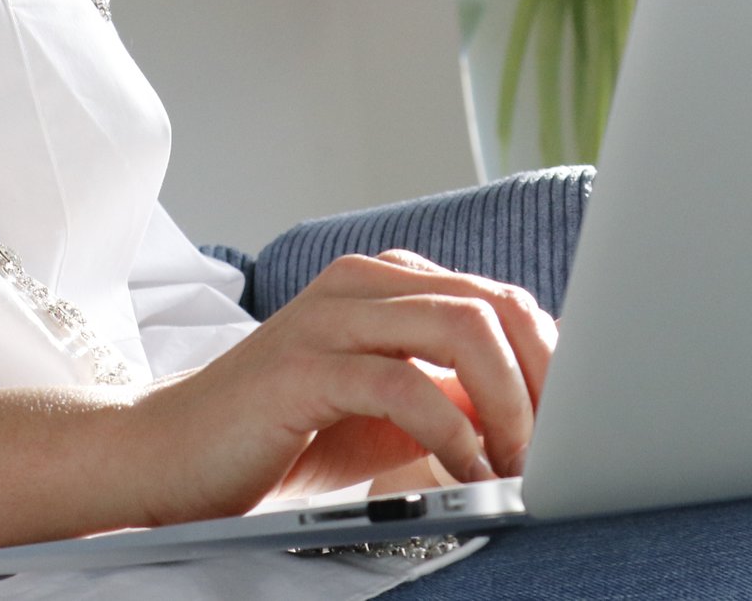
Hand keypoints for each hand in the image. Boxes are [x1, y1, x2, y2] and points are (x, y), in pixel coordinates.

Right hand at [120, 249, 555, 526]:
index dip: (556, 364)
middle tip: (562, 452)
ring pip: (461, 328)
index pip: (502, 299)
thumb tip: (551, 410)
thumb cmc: (284, 437)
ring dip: (510, 406)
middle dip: (547, 382)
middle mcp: (362, 282)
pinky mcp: (303, 367)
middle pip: (495, 303)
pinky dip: (452, 432)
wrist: (170, 458)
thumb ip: (456, 393)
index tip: (581, 431)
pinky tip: (463, 470)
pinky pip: (405, 384)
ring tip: (518, 465)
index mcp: (387, 281)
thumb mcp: (390, 412)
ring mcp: (330, 317)